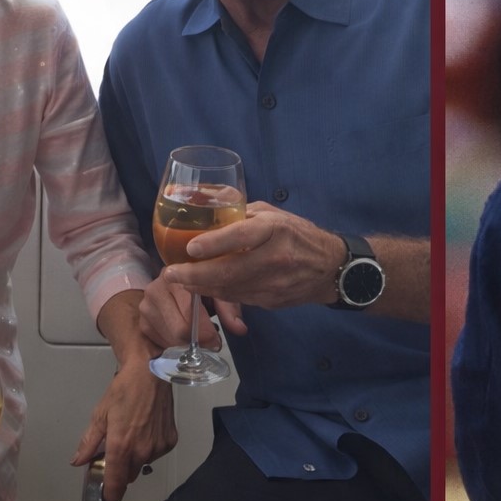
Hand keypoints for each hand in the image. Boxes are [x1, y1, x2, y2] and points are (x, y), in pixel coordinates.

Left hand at [70, 360, 177, 500]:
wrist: (149, 374)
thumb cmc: (124, 391)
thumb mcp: (99, 416)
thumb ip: (88, 443)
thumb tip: (78, 461)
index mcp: (121, 448)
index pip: (117, 486)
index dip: (110, 494)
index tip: (107, 492)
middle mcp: (142, 452)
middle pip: (129, 476)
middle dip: (120, 469)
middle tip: (115, 450)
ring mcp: (158, 448)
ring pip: (143, 464)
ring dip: (136, 457)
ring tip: (133, 433)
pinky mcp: (170, 441)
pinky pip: (156, 454)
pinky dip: (150, 447)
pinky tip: (146, 429)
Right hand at [137, 272, 241, 345]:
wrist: (180, 283)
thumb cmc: (203, 286)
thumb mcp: (219, 291)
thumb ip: (229, 309)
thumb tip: (240, 329)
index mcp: (175, 278)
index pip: (188, 315)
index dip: (205, 332)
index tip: (216, 340)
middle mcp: (154, 290)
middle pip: (178, 331)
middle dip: (197, 341)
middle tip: (210, 343)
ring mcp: (145, 307)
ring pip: (169, 340)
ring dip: (186, 345)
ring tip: (198, 339)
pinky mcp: (142, 323)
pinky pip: (160, 343)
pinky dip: (174, 346)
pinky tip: (185, 339)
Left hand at [161, 202, 342, 310]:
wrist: (330, 268)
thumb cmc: (297, 235)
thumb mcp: (272, 213)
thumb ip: (240, 210)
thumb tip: (202, 199)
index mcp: (276, 229)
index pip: (242, 236)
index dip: (214, 244)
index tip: (190, 248)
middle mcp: (276, 257)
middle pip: (230, 271)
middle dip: (195, 275)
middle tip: (171, 273)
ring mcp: (274, 283)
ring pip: (230, 289)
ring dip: (201, 287)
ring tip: (179, 280)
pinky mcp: (271, 300)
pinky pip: (239, 298)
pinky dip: (218, 293)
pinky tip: (203, 287)